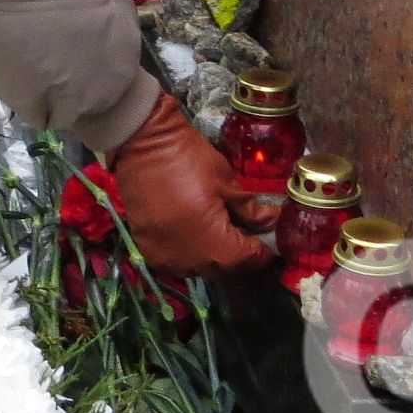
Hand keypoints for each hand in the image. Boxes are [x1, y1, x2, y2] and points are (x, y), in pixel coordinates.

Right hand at [106, 95, 273, 281]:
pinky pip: (177, 262)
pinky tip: (192, 232)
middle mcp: (189, 260)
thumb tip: (270, 222)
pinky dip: (189, 253)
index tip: (267, 239)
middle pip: (224, 270)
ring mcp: (165, 258)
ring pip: (200, 268)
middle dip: (238, 254)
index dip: (262, 251)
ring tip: (217, 231)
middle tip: (245, 232)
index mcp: (213, 244)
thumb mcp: (227, 181)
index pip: (248, 260)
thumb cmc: (188, 157)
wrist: (141, 142)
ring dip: (213, 256)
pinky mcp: (147, 249)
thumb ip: (250, 209)